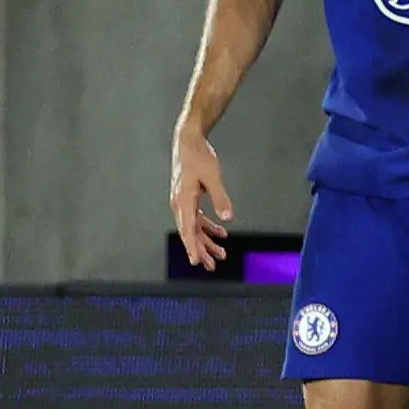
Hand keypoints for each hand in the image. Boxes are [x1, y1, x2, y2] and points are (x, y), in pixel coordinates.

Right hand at [170, 129, 232, 270]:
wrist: (188, 142)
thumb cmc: (199, 158)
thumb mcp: (213, 178)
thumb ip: (221, 198)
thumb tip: (228, 217)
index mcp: (183, 200)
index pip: (187, 229)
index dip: (192, 246)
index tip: (196, 261)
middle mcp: (179, 204)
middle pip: (190, 232)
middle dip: (201, 250)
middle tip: (212, 266)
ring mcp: (183, 202)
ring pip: (194, 227)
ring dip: (206, 241)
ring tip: (220, 254)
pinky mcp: (188, 198)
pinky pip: (197, 218)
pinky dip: (208, 227)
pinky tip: (221, 233)